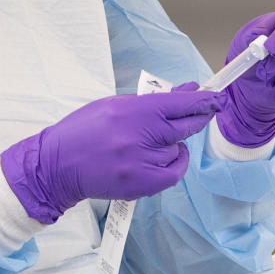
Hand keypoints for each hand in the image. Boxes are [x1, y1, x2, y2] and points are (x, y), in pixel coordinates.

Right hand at [0, 87, 222, 222]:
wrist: (56, 165)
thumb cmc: (85, 130)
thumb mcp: (116, 104)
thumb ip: (153, 99)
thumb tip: (187, 89)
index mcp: (132, 111)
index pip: (179, 103)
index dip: (203, 100)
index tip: (218, 96)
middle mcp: (139, 136)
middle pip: (185, 126)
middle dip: (199, 118)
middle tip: (206, 111)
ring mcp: (140, 162)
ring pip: (177, 149)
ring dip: (174, 142)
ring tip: (152, 140)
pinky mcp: (139, 184)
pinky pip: (174, 172)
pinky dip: (176, 162)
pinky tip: (167, 156)